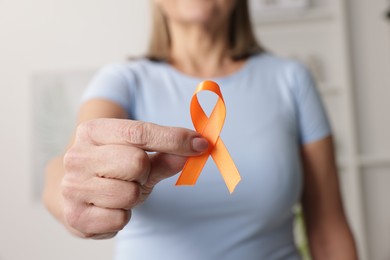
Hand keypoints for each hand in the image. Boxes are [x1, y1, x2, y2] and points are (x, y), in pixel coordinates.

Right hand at [61, 118, 207, 238]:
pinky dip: (124, 215)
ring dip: (135, 196)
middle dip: (145, 172)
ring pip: (130, 194)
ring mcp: (72, 187)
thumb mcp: (138, 156)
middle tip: (137, 175)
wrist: (79, 192)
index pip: (140, 132)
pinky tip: (111, 207)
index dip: (175, 139)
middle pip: (136, 162)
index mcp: (92, 131)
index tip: (201, 144)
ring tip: (122, 191)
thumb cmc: (112, 169)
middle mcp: (76, 156)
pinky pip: (120, 219)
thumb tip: (196, 148)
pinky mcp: (75, 217)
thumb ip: (166, 153)